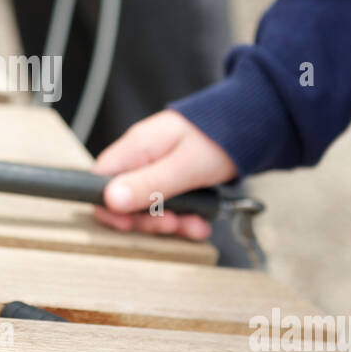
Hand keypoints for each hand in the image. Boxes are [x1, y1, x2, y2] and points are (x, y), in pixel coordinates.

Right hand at [92, 110, 237, 239]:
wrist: (250, 125)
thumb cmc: (218, 139)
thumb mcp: (184, 167)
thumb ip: (147, 184)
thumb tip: (109, 200)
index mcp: (136, 148)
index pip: (100, 180)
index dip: (110, 208)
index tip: (130, 225)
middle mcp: (141, 157)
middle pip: (123, 198)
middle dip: (147, 220)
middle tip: (172, 225)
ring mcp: (156, 167)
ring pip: (147, 206)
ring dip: (169, 222)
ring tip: (193, 226)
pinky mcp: (171, 176)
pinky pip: (166, 204)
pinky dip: (182, 217)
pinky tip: (198, 223)